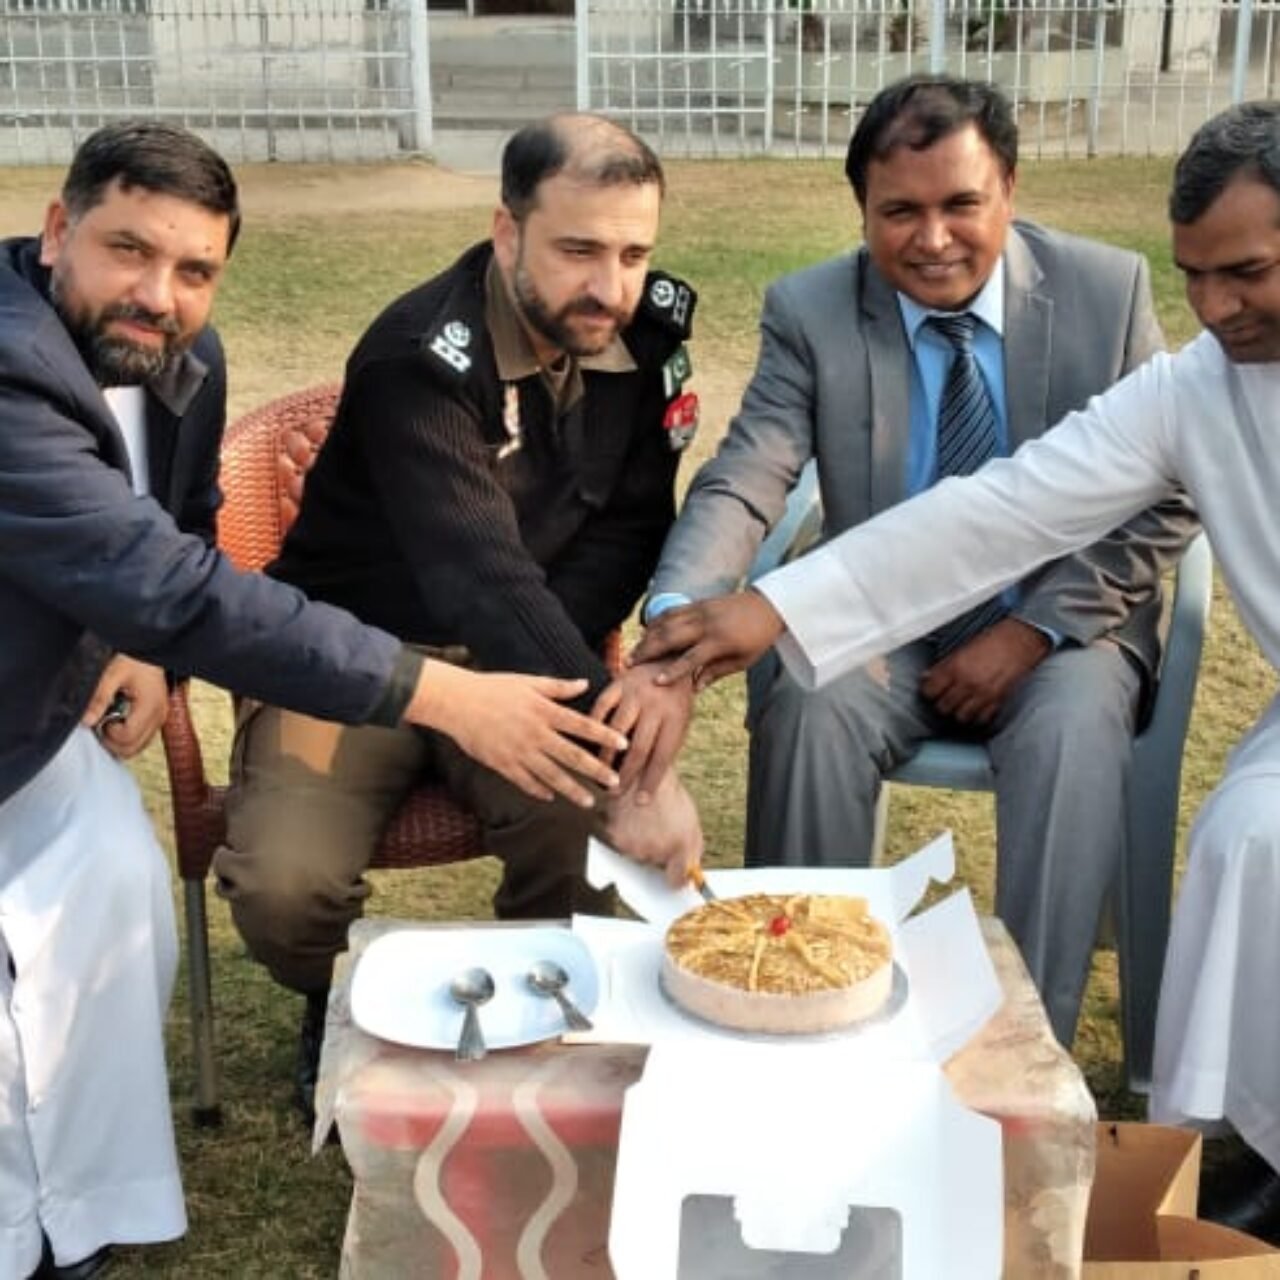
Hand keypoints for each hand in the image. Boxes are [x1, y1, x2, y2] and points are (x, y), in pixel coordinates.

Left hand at [80, 655, 168, 758]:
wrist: (152, 652)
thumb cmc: (135, 660)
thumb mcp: (112, 674)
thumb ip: (99, 698)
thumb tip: (86, 721)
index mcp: (149, 706)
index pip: (127, 736)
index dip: (109, 734)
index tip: (101, 720)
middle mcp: (159, 716)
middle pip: (133, 748)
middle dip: (113, 742)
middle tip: (102, 726)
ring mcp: (160, 718)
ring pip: (138, 747)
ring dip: (121, 742)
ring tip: (110, 724)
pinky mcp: (158, 718)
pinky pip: (143, 739)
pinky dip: (129, 737)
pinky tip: (119, 724)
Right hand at [405, 662, 628, 807]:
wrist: (457, 702)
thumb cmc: (493, 687)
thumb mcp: (528, 681)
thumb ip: (558, 686)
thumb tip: (585, 683)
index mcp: (544, 711)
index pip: (582, 725)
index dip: (604, 735)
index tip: (624, 744)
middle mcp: (535, 734)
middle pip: (572, 755)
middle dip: (596, 770)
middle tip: (615, 783)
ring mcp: (519, 751)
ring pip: (551, 775)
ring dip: (572, 790)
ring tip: (589, 802)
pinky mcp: (502, 764)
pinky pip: (524, 781)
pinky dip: (538, 791)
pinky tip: (551, 798)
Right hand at [590, 663, 693, 802]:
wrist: (671, 656)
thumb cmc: (675, 699)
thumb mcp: (680, 721)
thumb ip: (666, 746)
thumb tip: (649, 783)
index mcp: (676, 718)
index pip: (663, 757)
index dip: (651, 782)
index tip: (640, 802)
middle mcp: (656, 706)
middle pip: (639, 749)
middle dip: (626, 775)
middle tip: (614, 794)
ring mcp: (635, 694)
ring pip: (617, 732)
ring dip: (606, 758)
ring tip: (598, 776)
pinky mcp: (618, 684)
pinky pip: (601, 710)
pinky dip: (593, 729)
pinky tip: (587, 745)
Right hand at [602, 769, 703, 886]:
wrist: (644, 772)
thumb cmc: (669, 794)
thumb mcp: (691, 821)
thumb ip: (692, 851)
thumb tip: (688, 872)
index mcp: (679, 848)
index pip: (676, 880)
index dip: (675, 878)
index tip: (674, 876)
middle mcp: (655, 851)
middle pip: (654, 866)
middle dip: (657, 852)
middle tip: (659, 829)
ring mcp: (633, 846)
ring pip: (636, 855)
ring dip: (639, 843)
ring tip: (645, 819)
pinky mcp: (615, 837)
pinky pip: (621, 844)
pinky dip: (625, 834)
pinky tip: (633, 817)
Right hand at [628, 590, 784, 691]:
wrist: (768, 606)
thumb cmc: (758, 638)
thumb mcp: (743, 661)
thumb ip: (717, 672)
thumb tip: (694, 688)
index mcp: (720, 641)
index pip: (692, 658)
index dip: (673, 671)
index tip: (656, 682)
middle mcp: (707, 623)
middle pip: (671, 637)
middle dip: (648, 651)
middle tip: (629, 664)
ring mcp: (700, 610)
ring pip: (667, 622)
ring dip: (647, 637)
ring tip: (633, 651)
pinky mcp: (698, 603)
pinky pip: (672, 611)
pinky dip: (657, 621)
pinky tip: (645, 632)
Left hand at [919, 617, 1051, 724]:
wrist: (1022, 639)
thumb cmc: (994, 639)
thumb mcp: (963, 648)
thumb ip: (944, 665)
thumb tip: (928, 677)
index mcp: (956, 667)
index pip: (930, 691)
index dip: (928, 691)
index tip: (931, 690)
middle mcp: (968, 683)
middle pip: (943, 707)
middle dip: (941, 703)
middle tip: (944, 697)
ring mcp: (984, 694)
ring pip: (961, 717)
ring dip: (958, 712)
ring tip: (960, 704)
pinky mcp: (999, 700)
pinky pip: (982, 718)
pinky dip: (977, 716)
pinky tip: (976, 708)